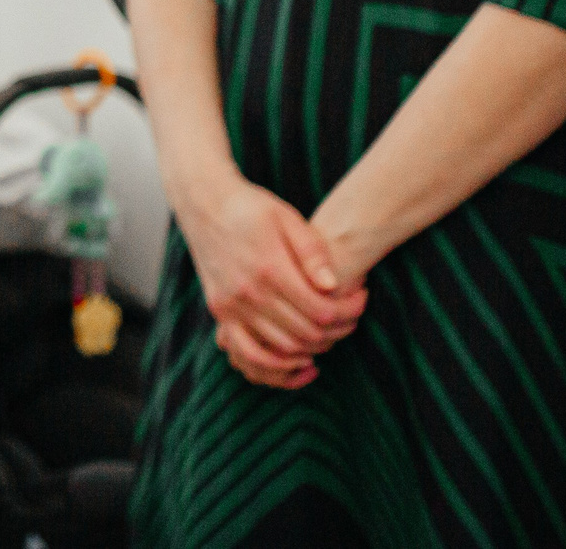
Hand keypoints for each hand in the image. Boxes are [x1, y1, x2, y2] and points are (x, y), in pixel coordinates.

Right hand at [178, 172, 364, 388]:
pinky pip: (248, 351)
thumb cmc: (251, 206)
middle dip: (337, 330)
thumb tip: (333, 286)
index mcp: (270, 267)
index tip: (361, 298)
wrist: (203, 202)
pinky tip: (296, 356)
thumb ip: (312, 252)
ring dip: (312, 347)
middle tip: (351, 318)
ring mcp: (231, 305)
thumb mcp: (287, 217)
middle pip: (306, 333)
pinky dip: (275, 363)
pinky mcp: (220, 310)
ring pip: (283, 346)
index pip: (321, 310)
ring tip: (329, 332)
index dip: (349, 311)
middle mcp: (249, 291)